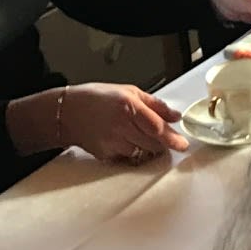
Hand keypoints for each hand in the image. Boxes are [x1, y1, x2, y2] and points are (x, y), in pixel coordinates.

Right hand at [56, 82, 189, 161]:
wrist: (67, 112)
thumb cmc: (97, 98)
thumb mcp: (129, 91)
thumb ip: (155, 104)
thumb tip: (175, 116)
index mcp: (129, 107)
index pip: (157, 128)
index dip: (172, 138)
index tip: (182, 144)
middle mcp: (121, 126)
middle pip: (153, 144)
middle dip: (161, 142)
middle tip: (159, 136)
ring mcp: (112, 143)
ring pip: (142, 153)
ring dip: (146, 147)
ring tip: (135, 134)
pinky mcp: (106, 155)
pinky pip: (127, 158)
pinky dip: (131, 152)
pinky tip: (123, 140)